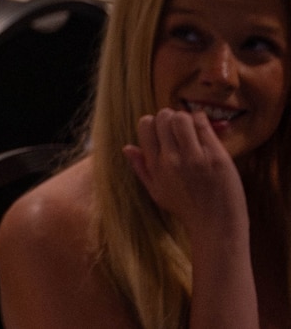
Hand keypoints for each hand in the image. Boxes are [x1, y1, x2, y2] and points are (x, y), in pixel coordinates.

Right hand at [124, 108, 248, 239]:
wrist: (217, 227)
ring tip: (192, 130)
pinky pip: (203, 125)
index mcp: (156, 165)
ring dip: (186, 118)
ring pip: (183, 117)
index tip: (163, 131)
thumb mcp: (156, 192)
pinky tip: (204, 130)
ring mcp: (195, 157)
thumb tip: (127, 147)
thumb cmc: (186, 210)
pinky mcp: (217, 156)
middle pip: (164, 117)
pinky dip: (202, 121)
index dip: (154, 122)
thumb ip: (141, 168)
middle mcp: (172, 159)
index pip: (145, 125)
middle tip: (179, 128)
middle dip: (170, 117)